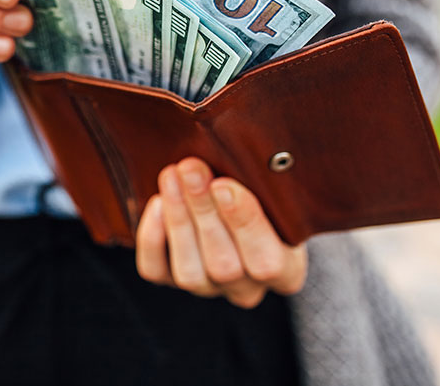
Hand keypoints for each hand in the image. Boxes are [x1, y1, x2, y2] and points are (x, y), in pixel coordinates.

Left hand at [135, 157, 306, 308]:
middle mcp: (246, 287)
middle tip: (191, 169)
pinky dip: (152, 237)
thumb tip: (237, 151)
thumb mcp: (275, 186)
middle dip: (204, 212)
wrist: (228, 192)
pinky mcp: (170, 280)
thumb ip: (265, 178)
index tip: (224, 185)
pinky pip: (155, 270)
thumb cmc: (262, 187)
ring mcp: (207, 288)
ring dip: (178, 220)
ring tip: (172, 176)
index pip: (268, 264)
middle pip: (225, 267)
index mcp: (286, 271)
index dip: (245, 224)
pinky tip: (158, 202)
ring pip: (189, 273)